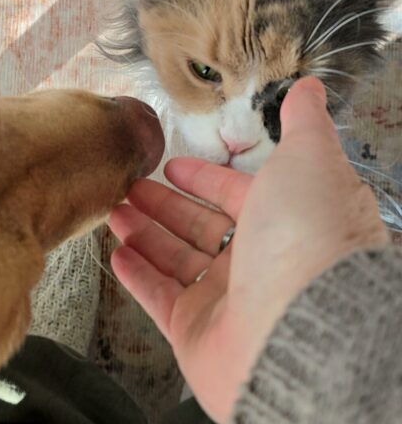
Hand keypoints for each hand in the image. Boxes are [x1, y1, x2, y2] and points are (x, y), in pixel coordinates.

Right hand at [109, 78, 388, 423]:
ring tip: (112, 212)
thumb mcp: (311, 159)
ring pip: (177, 260)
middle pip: (202, 227)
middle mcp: (261, 262)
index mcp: (288, 220)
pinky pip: (160, 299)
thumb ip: (305, 123)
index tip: (172, 165)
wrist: (304, 330)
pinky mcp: (198, 335)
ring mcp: (229, 302)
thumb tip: (310, 88)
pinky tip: (116, 254)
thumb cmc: (308, 237)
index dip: (204, 178)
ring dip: (144, 234)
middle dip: (163, 204)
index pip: (238, 194)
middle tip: (127, 187)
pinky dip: (137, 276)